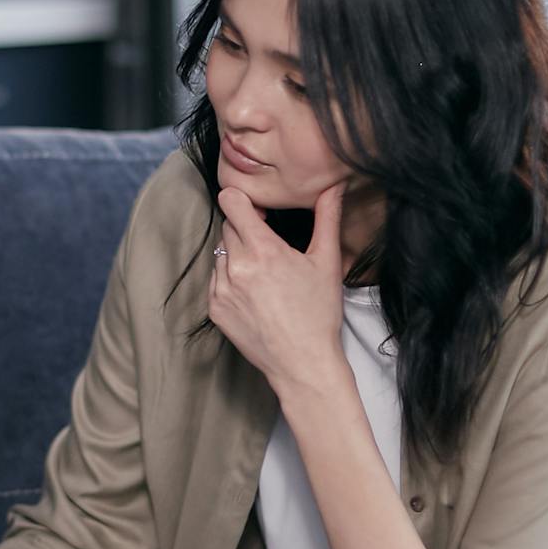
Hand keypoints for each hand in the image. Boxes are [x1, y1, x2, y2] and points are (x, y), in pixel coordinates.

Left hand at [208, 182, 348, 392]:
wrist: (302, 362)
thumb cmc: (318, 313)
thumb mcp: (327, 262)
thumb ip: (327, 217)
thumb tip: (333, 185)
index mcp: (263, 250)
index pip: (232, 202)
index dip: (244, 201)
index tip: (260, 213)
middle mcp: (236, 266)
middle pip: (228, 227)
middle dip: (245, 229)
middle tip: (269, 246)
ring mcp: (221, 288)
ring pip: (221, 252)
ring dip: (237, 254)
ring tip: (264, 274)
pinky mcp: (214, 308)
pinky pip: (216, 279)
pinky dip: (230, 279)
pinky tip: (255, 293)